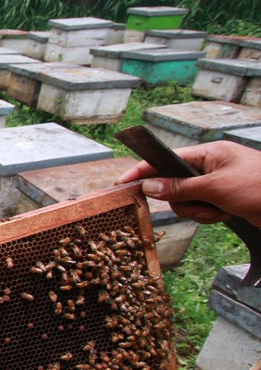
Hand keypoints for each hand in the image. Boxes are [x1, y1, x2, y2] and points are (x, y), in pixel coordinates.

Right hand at [116, 140, 260, 226]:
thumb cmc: (260, 189)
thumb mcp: (216, 188)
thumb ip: (180, 187)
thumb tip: (148, 187)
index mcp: (208, 153)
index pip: (165, 159)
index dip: (143, 170)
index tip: (122, 183)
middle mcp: (209, 166)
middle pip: (173, 184)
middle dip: (182, 200)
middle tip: (200, 206)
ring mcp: (216, 184)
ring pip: (185, 200)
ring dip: (198, 211)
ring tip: (219, 212)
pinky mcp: (222, 200)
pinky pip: (200, 209)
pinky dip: (208, 216)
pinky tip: (226, 215)